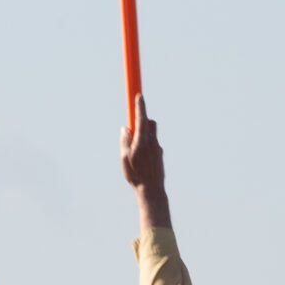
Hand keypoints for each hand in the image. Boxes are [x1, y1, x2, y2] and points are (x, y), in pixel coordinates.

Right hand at [122, 96, 169, 226]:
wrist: (151, 190)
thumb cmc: (135, 175)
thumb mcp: (124, 157)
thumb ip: (124, 141)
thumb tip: (126, 128)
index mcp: (142, 141)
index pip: (141, 118)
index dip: (140, 106)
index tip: (139, 95)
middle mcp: (152, 141)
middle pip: (150, 122)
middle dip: (143, 121)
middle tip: (133, 131)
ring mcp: (158, 147)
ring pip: (152, 133)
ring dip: (144, 134)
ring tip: (135, 152)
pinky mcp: (160, 154)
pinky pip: (153, 144)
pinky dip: (146, 147)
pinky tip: (142, 163)